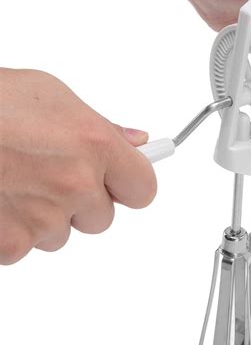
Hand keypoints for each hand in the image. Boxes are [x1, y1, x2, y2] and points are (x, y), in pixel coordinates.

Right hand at [0, 68, 156, 263]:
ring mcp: (44, 218)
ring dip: (46, 217)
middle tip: (51, 175)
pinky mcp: (10, 244)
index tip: (122, 183)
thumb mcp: (52, 96)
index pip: (144, 189)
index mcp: (96, 146)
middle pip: (102, 218)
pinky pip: (25, 248)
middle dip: (82, 203)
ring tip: (15, 181)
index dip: (131, 187)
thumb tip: (137, 140)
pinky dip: (12, 231)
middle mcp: (76, 185)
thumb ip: (102, 126)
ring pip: (61, 234)